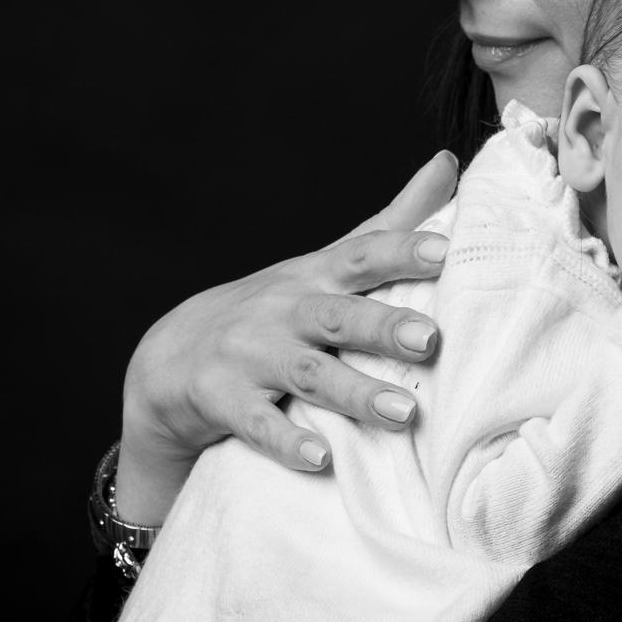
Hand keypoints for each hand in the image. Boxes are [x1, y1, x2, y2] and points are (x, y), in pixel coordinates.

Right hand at [114, 152, 458, 520]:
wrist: (172, 358)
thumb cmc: (275, 310)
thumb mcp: (327, 262)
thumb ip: (390, 222)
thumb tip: (448, 163)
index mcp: (316, 277)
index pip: (362, 255)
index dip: (402, 250)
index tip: (446, 251)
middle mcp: (284, 311)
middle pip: (337, 315)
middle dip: (383, 327)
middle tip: (431, 341)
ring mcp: (250, 355)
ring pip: (306, 373)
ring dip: (355, 393)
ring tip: (404, 414)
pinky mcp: (222, 400)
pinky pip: (255, 423)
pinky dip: (285, 440)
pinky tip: (320, 459)